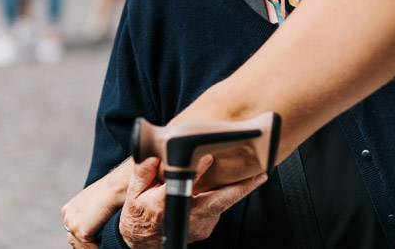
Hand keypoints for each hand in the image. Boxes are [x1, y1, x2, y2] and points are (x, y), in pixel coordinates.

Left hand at [63, 165, 127, 248]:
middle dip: (84, 244)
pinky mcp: (81, 231)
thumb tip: (93, 224)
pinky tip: (105, 247)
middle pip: (73, 239)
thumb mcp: (94, 202)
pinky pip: (88, 248)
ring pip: (79, 245)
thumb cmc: (110, 192)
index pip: (72, 230)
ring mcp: (72, 224)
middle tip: (97, 245)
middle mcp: (67, 217)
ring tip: (102, 247)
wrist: (115, 188)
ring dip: (90, 247)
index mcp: (68, 209)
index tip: (93, 239)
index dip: (82, 236)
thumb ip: (88, 213)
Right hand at [119, 155, 268, 247]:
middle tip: (260, 176)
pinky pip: (218, 208)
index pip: (183, 187)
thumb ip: (143, 173)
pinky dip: (224, 196)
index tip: (210, 157)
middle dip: (241, 188)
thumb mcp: (134, 193)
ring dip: (236, 189)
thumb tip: (154, 156)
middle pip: (218, 200)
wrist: (142, 243)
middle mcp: (187, 217)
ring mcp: (199, 225)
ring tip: (255, 174)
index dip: (198, 172)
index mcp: (165, 206)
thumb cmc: (139, 214)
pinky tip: (229, 184)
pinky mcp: (206, 228)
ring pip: (222, 203)